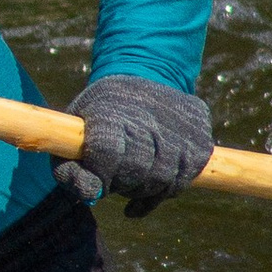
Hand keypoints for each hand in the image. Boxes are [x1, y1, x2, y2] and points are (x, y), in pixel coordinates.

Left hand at [57, 74, 214, 214]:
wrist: (145, 76)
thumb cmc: (101, 114)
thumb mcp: (74, 130)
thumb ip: (69, 168)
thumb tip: (90, 194)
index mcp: (111, 110)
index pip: (106, 152)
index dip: (100, 174)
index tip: (97, 179)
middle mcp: (151, 117)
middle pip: (136, 172)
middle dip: (122, 184)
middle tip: (115, 178)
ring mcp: (181, 129)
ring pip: (162, 182)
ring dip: (143, 189)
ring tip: (131, 177)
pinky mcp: (202, 141)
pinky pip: (182, 182)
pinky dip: (164, 191)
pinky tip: (150, 184)